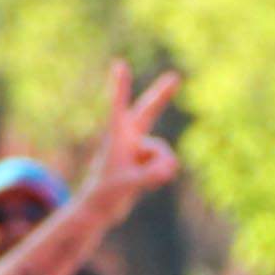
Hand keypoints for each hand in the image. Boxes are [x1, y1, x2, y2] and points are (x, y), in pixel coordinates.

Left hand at [77, 60, 182, 213]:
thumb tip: (169, 170)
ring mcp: (139, 149)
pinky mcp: (148, 161)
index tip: (118, 64)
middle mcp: (128, 138)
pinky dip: (160, 176)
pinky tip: (146, 185)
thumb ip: (148, 177)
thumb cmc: (103, 196)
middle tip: (175, 77)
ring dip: (159, 170)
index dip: (120, 86)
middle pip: (148, 111)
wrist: (99, 210)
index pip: (117, 107)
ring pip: (165, 154)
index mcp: (115, 137)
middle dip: (161, 95)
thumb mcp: (125, 187)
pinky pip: (167, 166)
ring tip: (141, 181)